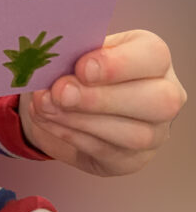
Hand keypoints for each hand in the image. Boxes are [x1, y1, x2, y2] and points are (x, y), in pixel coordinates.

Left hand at [19, 29, 186, 175]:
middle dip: (101, 98)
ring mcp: (154, 133)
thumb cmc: (81, 67)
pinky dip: (70, 134)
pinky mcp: (132, 160)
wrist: (68, 100)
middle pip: (156, 101)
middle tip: (61, 93)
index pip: (154, 55)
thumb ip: (73, 53)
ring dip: (81, 120)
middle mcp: (165, 95)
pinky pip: (106, 152)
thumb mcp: (79, 50)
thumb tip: (51, 62)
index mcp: (153, 57)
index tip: (82, 68)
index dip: (118, 63)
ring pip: (133, 134)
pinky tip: (48, 120)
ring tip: (45, 106)